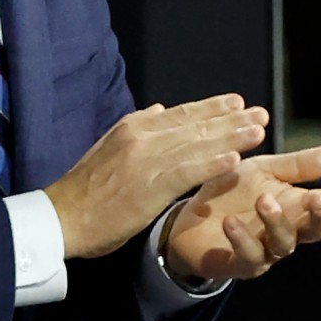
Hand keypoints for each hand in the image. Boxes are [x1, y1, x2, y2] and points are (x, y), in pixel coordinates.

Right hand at [45, 94, 268, 258]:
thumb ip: (137, 128)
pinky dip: (212, 165)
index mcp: (133, 127)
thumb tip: (158, 110)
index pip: (181, 113)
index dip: (212, 108)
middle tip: (260, 112)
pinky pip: (187, 173)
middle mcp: (142, 137)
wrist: (60, 217)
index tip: (238, 102)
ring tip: (258, 131)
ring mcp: (146, 161)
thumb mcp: (108, 146)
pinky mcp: (148, 187)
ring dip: (231, 137)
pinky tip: (235, 160)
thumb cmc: (85, 189)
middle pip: (196, 125)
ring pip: (197, 145)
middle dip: (231, 119)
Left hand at [163, 146, 320, 281]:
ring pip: (283, 244)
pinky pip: (248, 257)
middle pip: (315, 232)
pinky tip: (232, 221)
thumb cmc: (234, 193)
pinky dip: (242, 239)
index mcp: (297, 209)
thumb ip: (297, 166)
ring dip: (277, 222)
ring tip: (264, 200)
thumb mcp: (264, 171)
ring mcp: (265, 252)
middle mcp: (287, 233)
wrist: (191, 216)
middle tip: (317, 197)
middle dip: (319, 216)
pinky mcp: (239, 265)